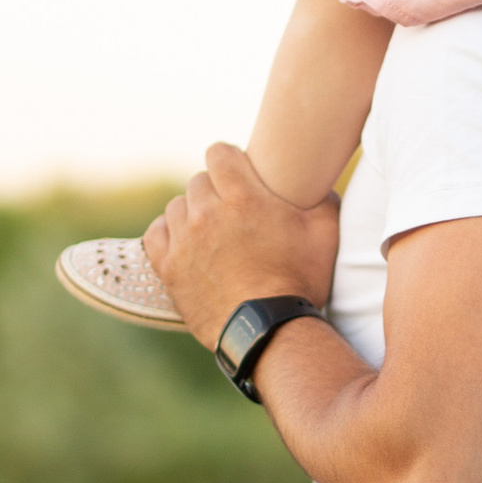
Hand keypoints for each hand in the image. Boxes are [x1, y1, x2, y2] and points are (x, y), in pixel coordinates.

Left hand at [144, 144, 342, 351]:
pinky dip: (168, 233)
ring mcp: (184, 240)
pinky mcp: (169, 267)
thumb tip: (318, 184)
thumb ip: (324, 199)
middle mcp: (207, 213)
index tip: (237, 171)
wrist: (268, 330)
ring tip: (210, 231)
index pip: (219, 153)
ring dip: (192, 213)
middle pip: (198, 181)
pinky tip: (184, 241)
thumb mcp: (325, 235)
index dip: (229, 159)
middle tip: (231, 210)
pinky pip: (156, 233)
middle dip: (214, 190)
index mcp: (243, 197)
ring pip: (177, 206)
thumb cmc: (299, 281)